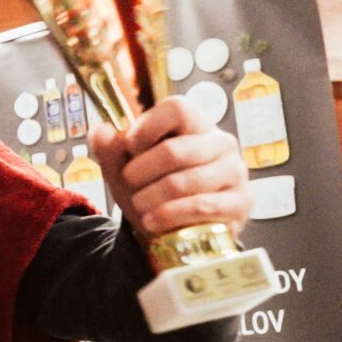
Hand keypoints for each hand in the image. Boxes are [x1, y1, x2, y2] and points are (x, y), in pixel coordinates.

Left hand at [90, 98, 249, 239]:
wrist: (175, 233)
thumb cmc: (153, 192)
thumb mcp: (124, 171)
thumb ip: (110, 151)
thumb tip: (101, 131)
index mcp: (195, 126)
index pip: (177, 108)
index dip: (147, 126)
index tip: (130, 146)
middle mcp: (221, 144)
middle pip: (174, 150)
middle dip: (140, 171)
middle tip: (129, 182)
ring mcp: (234, 172)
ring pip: (184, 181)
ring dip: (150, 197)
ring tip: (139, 204)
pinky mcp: (239, 202)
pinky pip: (201, 206)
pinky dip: (169, 215)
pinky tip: (152, 220)